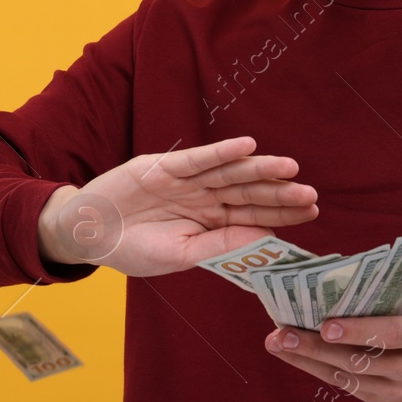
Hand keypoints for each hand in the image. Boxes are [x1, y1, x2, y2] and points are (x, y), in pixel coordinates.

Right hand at [38, 136, 317, 277]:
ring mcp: (188, 181)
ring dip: (259, 169)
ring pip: (230, 173)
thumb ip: (220, 244)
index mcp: (211, 221)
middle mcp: (205, 197)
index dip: (282, 213)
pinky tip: (246, 147)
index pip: (254, 215)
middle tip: (310, 193)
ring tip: (289, 167)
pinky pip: (199, 158)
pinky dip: (222, 152)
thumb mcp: (182, 255)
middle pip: (248, 192)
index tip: (312, 211)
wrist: (90, 234)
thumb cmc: (135, 249)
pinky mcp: (166, 167)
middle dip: (279, 193)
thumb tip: (264, 237)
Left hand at [264, 303, 401, 401]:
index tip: (325, 326)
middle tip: (282, 334)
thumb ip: (378, 301)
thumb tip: (327, 285)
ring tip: (276, 342)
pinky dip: (315, 368)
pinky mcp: (379, 401)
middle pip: (360, 360)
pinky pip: (343, 384)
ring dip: (306, 359)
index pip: (392, 333)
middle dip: (316, 347)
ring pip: (345, 376)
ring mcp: (396, 391)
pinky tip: (292, 354)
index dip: (359, 330)